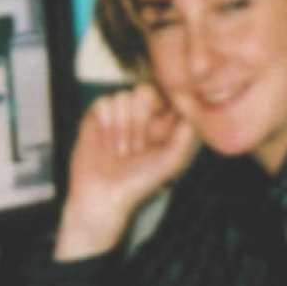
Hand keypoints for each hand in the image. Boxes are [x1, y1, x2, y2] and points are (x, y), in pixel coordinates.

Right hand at [54, 84, 198, 260]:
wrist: (104, 194)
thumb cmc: (141, 181)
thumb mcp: (174, 158)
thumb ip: (188, 131)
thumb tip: (188, 101)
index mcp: (163, 122)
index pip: (167, 95)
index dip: (163, 107)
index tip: (158, 131)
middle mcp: (142, 115)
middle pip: (145, 90)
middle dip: (141, 119)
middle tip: (137, 148)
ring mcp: (119, 113)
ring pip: (124, 95)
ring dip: (123, 126)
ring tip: (122, 150)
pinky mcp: (98, 115)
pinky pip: (104, 101)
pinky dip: (106, 123)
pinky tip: (106, 143)